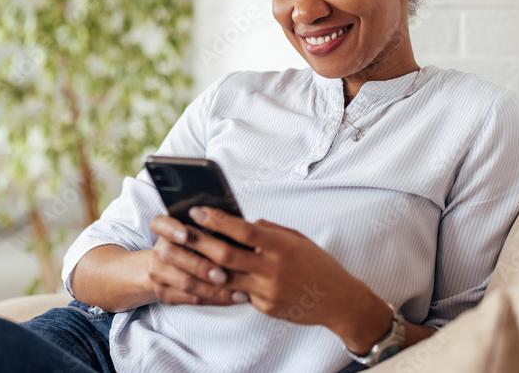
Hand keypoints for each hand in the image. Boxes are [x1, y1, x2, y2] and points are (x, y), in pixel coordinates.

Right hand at [147, 214, 251, 306]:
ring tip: (238, 291)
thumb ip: (211, 230)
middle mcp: (158, 250)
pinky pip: (192, 299)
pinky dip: (216, 299)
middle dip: (200, 266)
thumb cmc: (196, 244)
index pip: (159, 224)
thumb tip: (236, 228)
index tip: (185, 235)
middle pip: (173, 256)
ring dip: (213, 288)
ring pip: (184, 283)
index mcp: (163, 229)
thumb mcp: (199, 231)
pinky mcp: (165, 294)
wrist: (172, 268)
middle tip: (223, 275)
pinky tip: (234, 297)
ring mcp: (159, 274)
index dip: (170, 229)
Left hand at [184, 206, 391, 348]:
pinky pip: (239, 292)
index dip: (217, 220)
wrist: (339, 300)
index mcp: (281, 246)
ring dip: (203, 265)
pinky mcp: (265, 307)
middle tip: (179, 231)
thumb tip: (243, 223)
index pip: (242, 230)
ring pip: (226, 277)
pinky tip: (211, 274)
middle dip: (199, 242)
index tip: (197, 210)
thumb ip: (269, 231)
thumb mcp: (296, 239)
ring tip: (186, 253)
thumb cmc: (317, 264)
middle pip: (226, 254)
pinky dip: (226, 283)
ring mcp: (268, 290)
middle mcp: (272, 268)